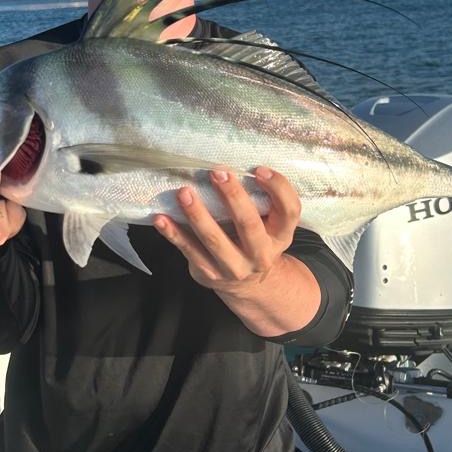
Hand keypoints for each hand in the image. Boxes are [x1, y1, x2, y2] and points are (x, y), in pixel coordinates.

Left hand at [153, 167, 299, 295]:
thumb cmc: (256, 239)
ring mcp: (235, 268)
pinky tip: (161, 218)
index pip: (289, 210)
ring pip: (215, 240)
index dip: (277, 188)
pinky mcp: (209, 273)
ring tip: (184, 192)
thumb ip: (261, 201)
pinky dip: (173, 234)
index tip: (259, 169)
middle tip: (217, 172)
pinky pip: (189, 251)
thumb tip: (231, 166)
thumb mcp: (271, 224)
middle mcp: (261, 255)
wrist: (248, 285)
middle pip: (249, 225)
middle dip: (233, 197)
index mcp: (281, 236)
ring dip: (198, 214)